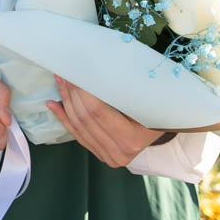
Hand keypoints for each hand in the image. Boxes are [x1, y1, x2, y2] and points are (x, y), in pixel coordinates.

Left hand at [46, 76, 162, 167]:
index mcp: (132, 139)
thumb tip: (95, 62)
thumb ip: (123, 87)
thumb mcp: (146, 98)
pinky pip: (77, 135)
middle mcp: (119, 153)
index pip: (97, 110)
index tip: (75, 70)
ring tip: (59, 81)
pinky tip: (54, 104)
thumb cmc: (158, 107)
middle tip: (64, 71)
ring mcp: (109, 157)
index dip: (82, 90)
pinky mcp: (101, 155)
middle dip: (71, 92)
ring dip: (65, 101)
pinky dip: (64, 118)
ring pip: (78, 126)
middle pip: (84, 118)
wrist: (165, 127)